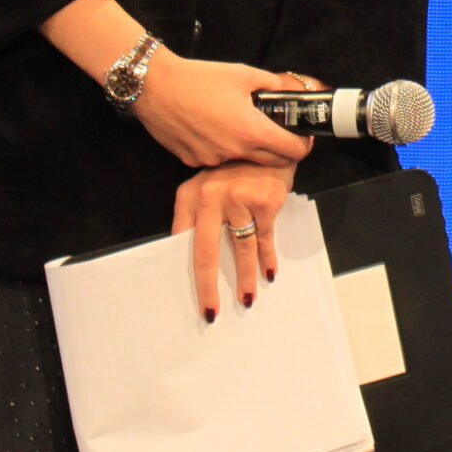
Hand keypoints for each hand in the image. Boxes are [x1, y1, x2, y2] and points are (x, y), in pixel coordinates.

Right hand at [133, 53, 313, 169]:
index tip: (302, 138)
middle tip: (278, 134)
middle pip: (272, 163)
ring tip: (235, 123)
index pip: (292, 152)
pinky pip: (215, 158)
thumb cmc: (200, 78)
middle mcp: (234, 151)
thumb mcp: (243, 73)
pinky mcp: (191, 160)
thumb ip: (270, 84)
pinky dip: (220, 148)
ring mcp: (212, 159)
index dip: (302, 146)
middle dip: (281, 152)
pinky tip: (210, 128)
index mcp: (252, 130)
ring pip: (241, 160)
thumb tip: (282, 89)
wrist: (156, 86)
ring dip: (247, 148)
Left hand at [172, 158, 297, 314]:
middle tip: (211, 311)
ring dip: (245, 278)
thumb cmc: (234, 168)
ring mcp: (239, 199)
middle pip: (205, 253)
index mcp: (190, 195)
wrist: (267, 140)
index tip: (188, 292)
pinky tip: (269, 273)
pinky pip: (264, 239)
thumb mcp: (205, 184)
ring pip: (240, 249)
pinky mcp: (264, 202)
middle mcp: (211, 197)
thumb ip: (195, 214)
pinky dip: (267, 259)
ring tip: (246, 299)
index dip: (183, 265)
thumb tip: (187, 252)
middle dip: (208, 286)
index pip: (182, 239)